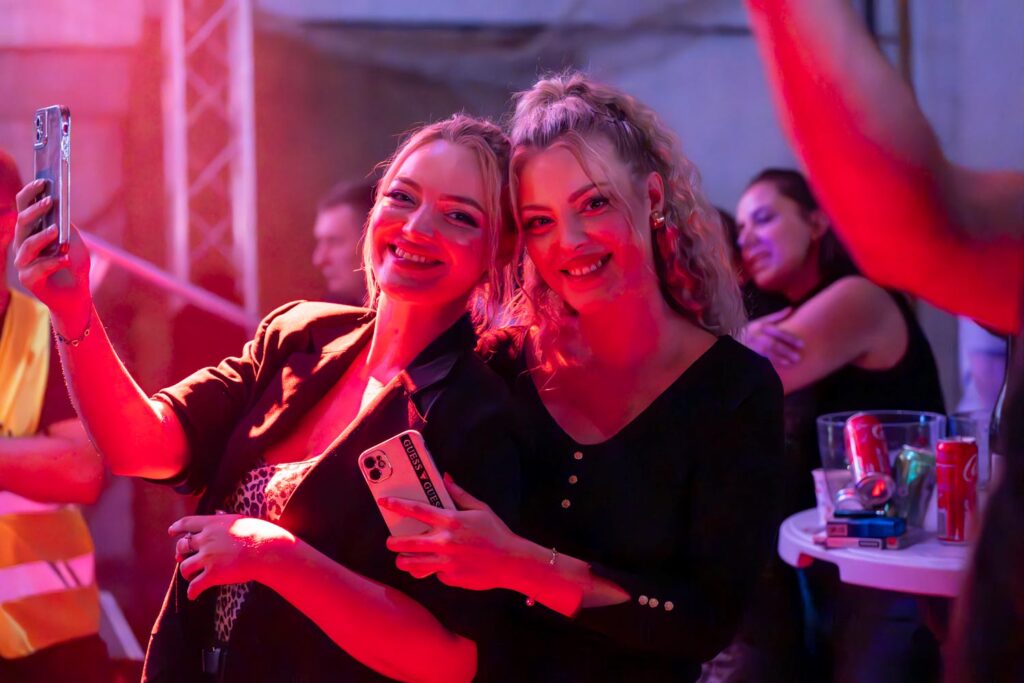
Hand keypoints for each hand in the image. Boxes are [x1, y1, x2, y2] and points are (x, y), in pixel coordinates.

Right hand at [13, 179, 91, 328]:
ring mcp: (23, 262)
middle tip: (50, 201)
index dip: (31, 193)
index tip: (44, 181)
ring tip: (57, 230)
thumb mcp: (74, 241)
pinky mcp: (29, 280)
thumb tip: (59, 206)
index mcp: (33, 231)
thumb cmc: (73, 264)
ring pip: (27, 245)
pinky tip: (64, 259)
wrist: (77, 295)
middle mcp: (23, 244)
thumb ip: (66, 226)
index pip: (24, 207)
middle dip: (35, 210)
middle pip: (22, 222)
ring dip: (42, 236)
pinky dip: (53, 262)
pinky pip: (37, 268)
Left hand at [168, 514, 295, 599]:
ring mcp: (208, 557)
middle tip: (182, 558)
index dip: (177, 528)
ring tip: (192, 577)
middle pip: (182, 546)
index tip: (171, 531)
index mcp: (213, 523)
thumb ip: (225, 518)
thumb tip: (218, 512)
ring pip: (184, 567)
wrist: (267, 549)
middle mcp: (206, 539)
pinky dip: (192, 592)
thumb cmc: (260, 533)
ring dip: (186, 573)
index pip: (187, 523)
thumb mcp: (240, 519)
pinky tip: (193, 595)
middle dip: (180, 553)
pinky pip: (194, 586)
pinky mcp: (213, 574)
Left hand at [382, 474, 522, 591]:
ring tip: (404, 559)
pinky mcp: (450, 577)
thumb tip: (445, 477)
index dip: (397, 505)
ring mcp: (446, 562)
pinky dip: (435, 570)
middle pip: (405, 543)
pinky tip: (443, 566)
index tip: (384, 501)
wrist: (511, 562)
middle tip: (391, 542)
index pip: (416, 510)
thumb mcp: (480, 509)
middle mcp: (444, 542)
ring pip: (412, 564)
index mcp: (450, 521)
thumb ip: (459, 494)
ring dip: (405, 561)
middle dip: (393, 543)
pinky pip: (434, 573)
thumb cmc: (496, 533)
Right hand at [739, 307, 803, 365]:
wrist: (734, 337)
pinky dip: (770, 362)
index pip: (777, 332)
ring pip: (767, 353)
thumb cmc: (751, 329)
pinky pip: (761, 358)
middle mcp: (755, 336)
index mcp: (760, 326)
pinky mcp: (749, 353)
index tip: (802, 344)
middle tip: (798, 357)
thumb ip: (777, 316)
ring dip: (779, 358)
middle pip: (772, 344)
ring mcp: (751, 346)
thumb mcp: (761, 321)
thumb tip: (791, 309)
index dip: (790, 338)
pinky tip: (779, 365)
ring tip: (791, 362)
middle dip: (786, 350)